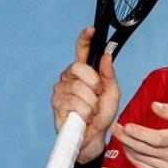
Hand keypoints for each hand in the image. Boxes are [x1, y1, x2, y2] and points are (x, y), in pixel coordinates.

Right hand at [51, 27, 120, 162]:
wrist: (94, 138)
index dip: (84, 39)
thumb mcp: (112, 93)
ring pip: (78, 89)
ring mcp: (60, 90)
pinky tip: (83, 118)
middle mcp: (69, 78)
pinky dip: (84, 113)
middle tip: (97, 96)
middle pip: (79, 69)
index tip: (91, 29)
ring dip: (91, 104)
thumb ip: (109, 74)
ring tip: (90, 112)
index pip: (82, 51)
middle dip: (94, 84)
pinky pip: (74, 103)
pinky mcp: (56, 104)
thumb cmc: (102, 115)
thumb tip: (106, 55)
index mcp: (84, 72)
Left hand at [110, 102, 167, 167]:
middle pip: (145, 148)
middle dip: (126, 138)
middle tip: (113, 127)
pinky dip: (134, 158)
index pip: (156, 139)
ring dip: (128, 147)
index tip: (126, 125)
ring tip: (120, 135)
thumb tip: (153, 105)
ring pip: (142, 159)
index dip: (139, 133)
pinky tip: (128, 148)